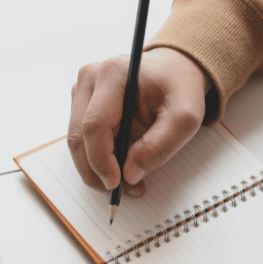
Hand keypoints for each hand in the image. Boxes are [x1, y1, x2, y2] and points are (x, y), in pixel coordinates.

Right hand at [68, 47, 209, 196]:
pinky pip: (82, 141)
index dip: (101, 160)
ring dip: (96, 170)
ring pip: (77, 142)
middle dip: (96, 172)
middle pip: (79, 137)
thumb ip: (159, 146)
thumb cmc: (179, 89)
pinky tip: (120, 167)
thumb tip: (129, 175)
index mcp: (113, 74)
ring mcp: (82, 90)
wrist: (174, 71)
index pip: (94, 125)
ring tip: (127, 183)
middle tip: (121, 192)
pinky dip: (98, 160)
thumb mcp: (185, 118)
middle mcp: (89, 79)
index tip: (117, 184)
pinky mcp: (82, 104)